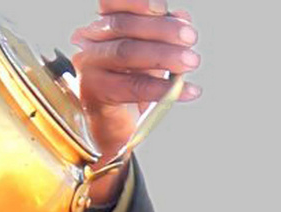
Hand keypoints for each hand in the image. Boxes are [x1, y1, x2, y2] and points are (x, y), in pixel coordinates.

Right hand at [70, 2, 201, 200]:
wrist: (115, 130)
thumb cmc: (131, 87)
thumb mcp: (152, 57)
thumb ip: (165, 36)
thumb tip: (183, 18)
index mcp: (103, 26)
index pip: (113, 4)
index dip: (138, 3)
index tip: (164, 8)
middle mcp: (90, 41)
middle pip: (124, 26)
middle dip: (162, 30)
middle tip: (191, 39)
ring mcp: (88, 67)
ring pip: (126, 53)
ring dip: (164, 56)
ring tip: (192, 61)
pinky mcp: (94, 93)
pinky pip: (132, 87)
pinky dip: (163, 89)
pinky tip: (187, 91)